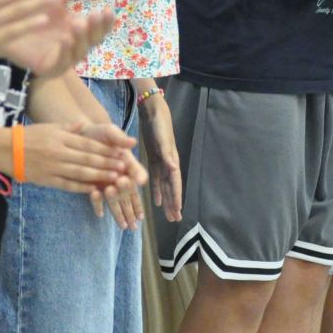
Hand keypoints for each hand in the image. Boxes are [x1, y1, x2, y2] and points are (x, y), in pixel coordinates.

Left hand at [5, 0, 115, 76]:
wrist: (3, 22)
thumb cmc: (31, 8)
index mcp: (79, 27)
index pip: (100, 27)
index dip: (106, 20)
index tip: (107, 8)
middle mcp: (75, 44)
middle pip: (94, 41)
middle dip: (97, 28)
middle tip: (96, 15)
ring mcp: (63, 57)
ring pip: (80, 52)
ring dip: (81, 38)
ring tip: (79, 23)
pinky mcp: (49, 67)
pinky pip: (61, 63)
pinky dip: (65, 51)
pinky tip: (65, 38)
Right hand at [15, 120, 134, 192]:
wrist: (4, 149)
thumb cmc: (28, 136)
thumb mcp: (49, 127)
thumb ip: (68, 128)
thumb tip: (84, 125)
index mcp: (61, 138)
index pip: (88, 145)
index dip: (105, 150)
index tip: (120, 153)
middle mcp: (59, 152)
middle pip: (88, 159)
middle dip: (107, 164)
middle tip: (123, 167)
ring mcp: (53, 167)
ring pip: (81, 173)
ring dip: (99, 176)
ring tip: (114, 178)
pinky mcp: (47, 180)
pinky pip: (67, 185)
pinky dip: (82, 187)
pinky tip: (94, 189)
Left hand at [77, 122, 148, 229]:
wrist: (82, 137)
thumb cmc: (99, 134)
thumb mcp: (110, 132)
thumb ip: (120, 138)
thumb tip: (133, 141)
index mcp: (128, 164)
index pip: (137, 173)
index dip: (138, 176)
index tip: (139, 180)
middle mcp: (122, 177)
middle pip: (128, 190)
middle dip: (125, 191)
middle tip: (119, 185)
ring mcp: (110, 185)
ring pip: (117, 200)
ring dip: (118, 207)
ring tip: (112, 202)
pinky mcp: (96, 189)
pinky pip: (99, 200)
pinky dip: (99, 205)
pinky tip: (99, 213)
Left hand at [135, 90, 182, 220]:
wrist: (154, 113)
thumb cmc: (159, 124)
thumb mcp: (162, 138)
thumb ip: (167, 153)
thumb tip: (173, 169)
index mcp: (171, 160)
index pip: (175, 183)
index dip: (177, 197)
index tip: (178, 211)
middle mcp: (169, 164)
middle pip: (172, 188)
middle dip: (174, 204)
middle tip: (175, 220)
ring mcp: (162, 163)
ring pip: (165, 186)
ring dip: (167, 201)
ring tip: (168, 215)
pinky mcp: (154, 160)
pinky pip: (156, 180)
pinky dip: (157, 191)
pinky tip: (156, 202)